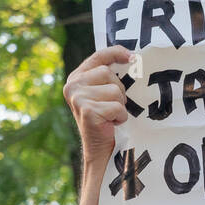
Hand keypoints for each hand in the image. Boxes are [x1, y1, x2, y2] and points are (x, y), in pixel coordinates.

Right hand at [63, 46, 133, 175]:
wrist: (100, 152)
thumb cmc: (106, 122)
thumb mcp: (103, 94)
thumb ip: (107, 77)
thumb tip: (133, 57)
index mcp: (75, 78)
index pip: (98, 56)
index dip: (116, 53)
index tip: (133, 57)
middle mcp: (72, 85)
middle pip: (108, 73)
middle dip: (118, 90)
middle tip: (113, 107)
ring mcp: (78, 98)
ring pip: (115, 90)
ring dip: (120, 105)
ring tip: (111, 117)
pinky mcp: (87, 110)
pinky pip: (117, 106)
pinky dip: (120, 116)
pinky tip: (111, 124)